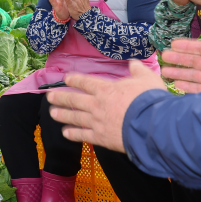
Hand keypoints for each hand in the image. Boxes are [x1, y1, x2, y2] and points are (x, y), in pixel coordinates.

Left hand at [47, 60, 165, 152]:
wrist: (151, 126)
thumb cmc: (150, 101)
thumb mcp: (147, 79)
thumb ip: (138, 70)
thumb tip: (134, 63)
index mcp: (106, 90)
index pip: (86, 83)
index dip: (75, 80)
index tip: (66, 78)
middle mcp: (97, 105)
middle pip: (74, 100)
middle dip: (60, 97)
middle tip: (49, 97)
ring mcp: (96, 122)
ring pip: (74, 117)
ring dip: (62, 114)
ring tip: (52, 113)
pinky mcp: (101, 138)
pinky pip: (83, 135)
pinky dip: (73, 134)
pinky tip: (65, 133)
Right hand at [160, 19, 200, 91]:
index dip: (187, 45)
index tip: (172, 44)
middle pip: (193, 61)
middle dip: (178, 58)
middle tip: (164, 56)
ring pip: (192, 75)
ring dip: (179, 72)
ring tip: (165, 71)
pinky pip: (196, 89)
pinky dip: (186, 86)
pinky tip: (176, 83)